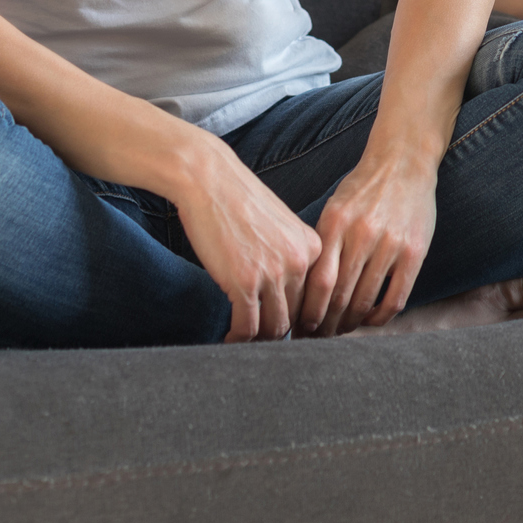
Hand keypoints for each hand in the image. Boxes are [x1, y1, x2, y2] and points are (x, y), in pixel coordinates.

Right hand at [170, 141, 322, 342]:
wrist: (209, 180)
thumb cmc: (238, 201)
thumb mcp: (280, 226)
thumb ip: (289, 256)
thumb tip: (285, 296)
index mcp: (313, 247)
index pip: (313, 298)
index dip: (299, 319)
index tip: (285, 329)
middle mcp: (299, 261)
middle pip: (296, 316)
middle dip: (278, 333)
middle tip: (262, 343)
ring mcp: (273, 273)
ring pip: (274, 327)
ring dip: (258, 340)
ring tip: (243, 341)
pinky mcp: (244, 281)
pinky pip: (247, 326)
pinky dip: (238, 338)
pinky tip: (228, 338)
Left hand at [300, 151, 438, 333]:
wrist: (404, 161)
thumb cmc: (363, 188)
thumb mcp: (335, 208)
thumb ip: (322, 243)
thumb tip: (301, 289)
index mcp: (335, 223)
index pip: (317, 281)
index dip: (307, 312)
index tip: (299, 328)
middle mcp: (361, 234)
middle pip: (339, 296)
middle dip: (324, 325)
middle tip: (315, 339)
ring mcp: (390, 243)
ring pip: (365, 301)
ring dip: (350, 324)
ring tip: (340, 331)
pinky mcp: (415, 251)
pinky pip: (395, 298)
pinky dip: (380, 317)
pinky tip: (370, 320)